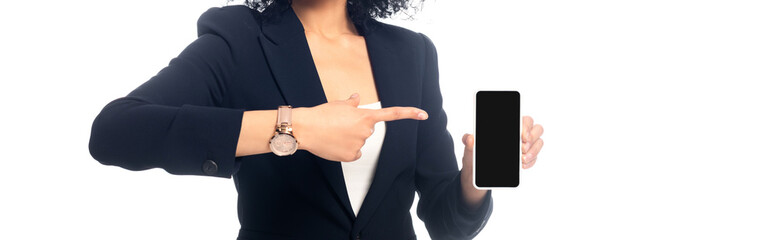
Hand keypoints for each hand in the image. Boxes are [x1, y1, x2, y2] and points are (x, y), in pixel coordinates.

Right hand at [293, 93, 427, 161]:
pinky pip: (354, 153)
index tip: (424, 115)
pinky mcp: (352, 156)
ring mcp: (360, 144)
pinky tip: (335, 145)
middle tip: (339, 125)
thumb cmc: (321, 115)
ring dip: (350, 139)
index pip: (392, 114)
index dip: (409, 113)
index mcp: (365, 116)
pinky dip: (346, 150)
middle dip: (357, 127)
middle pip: (367, 130)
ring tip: (334, 134)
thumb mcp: (339, 104)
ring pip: (360, 142)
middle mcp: (366, 131)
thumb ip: (352, 103)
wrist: (306, 129)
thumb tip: (357, 98)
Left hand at [459, 116, 543, 208]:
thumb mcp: (468, 150)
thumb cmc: (474, 156)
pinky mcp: (526, 158)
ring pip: (539, 142)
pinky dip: (531, 161)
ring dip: (533, 151)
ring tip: (521, 159)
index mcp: (507, 127)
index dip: (526, 125)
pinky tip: (522, 166)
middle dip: (532, 138)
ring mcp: (525, 146)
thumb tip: (470, 138)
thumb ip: (467, 142)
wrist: (476, 176)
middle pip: (536, 128)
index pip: (523, 119)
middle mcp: (519, 133)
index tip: (522, 135)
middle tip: (522, 148)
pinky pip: (535, 157)